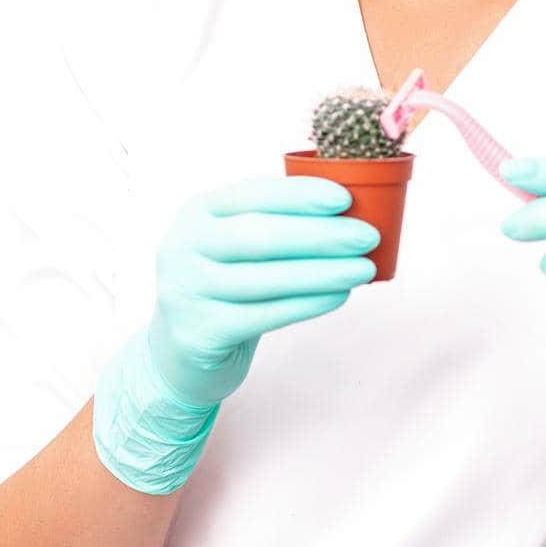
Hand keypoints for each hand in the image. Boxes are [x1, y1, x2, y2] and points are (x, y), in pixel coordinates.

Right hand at [148, 175, 379, 409]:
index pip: (251, 194)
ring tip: (364, 268)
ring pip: (266, 278)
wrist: (178, 352)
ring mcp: (187, 290)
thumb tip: (347, 210)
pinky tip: (339, 296)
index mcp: (197, 211)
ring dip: (323, 272)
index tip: (344, 199)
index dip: (299, 195)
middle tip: (367, 235)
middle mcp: (184, 245)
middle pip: (259, 235)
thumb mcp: (231, 244)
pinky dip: (307, 304)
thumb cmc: (225, 286)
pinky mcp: (200, 331)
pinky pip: (265, 314)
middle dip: (320, 234)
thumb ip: (272, 222)